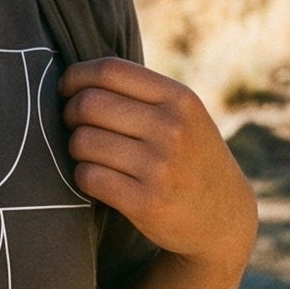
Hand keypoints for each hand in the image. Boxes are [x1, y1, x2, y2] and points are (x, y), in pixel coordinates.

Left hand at [60, 57, 255, 268]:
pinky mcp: (146, 202)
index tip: (66, 88)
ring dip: (75, 147)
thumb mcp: (183, 115)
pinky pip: (88, 176)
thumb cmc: (189, 156)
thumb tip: (75, 77)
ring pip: (83, 141)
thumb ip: (141, 93)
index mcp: (179, 98)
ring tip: (87, 152)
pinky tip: (97, 177)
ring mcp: (160, 166)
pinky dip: (82, 176)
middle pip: (89, 104)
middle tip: (71, 124)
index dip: (76, 76)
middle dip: (69, 113)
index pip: (110, 70)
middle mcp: (172, 128)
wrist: (223, 218)